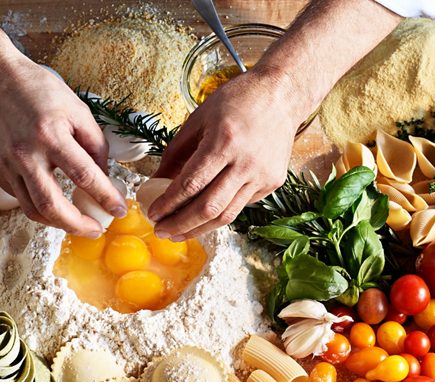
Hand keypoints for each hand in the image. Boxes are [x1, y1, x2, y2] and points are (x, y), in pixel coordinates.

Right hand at [0, 55, 125, 235]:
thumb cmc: (38, 90)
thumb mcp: (77, 109)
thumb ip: (95, 144)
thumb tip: (104, 177)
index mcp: (50, 135)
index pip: (84, 176)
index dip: (105, 197)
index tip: (118, 210)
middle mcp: (25, 154)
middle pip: (52, 206)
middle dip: (78, 225)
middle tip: (95, 230)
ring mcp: (5, 164)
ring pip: (32, 210)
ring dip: (58, 222)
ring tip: (76, 222)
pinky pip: (19, 197)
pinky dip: (39, 205)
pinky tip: (52, 200)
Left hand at [148, 67, 306, 240]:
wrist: (281, 95)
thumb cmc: (238, 100)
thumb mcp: (199, 118)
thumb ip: (176, 151)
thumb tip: (157, 180)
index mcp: (224, 142)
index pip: (190, 184)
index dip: (168, 204)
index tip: (153, 213)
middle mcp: (245, 163)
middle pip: (208, 208)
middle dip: (180, 224)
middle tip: (161, 231)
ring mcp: (262, 176)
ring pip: (226, 215)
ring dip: (199, 228)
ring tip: (179, 233)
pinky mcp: (272, 183)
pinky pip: (241, 205)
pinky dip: (220, 212)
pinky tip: (205, 212)